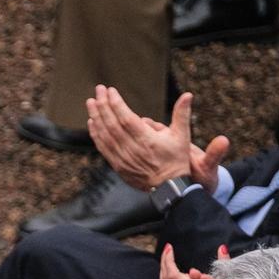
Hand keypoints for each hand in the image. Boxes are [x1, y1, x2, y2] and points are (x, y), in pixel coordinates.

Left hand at [86, 87, 225, 191]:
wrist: (169, 188)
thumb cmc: (176, 160)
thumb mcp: (182, 136)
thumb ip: (182, 114)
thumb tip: (187, 95)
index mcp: (147, 140)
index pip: (126, 118)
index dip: (116, 103)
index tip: (110, 91)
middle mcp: (132, 149)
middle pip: (112, 124)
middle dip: (103, 105)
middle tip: (98, 90)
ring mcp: (123, 158)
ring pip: (105, 135)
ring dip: (96, 117)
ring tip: (91, 102)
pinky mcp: (117, 166)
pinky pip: (103, 148)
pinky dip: (96, 134)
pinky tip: (92, 122)